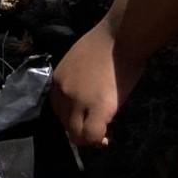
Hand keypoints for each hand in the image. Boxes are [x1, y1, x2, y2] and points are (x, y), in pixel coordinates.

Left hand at [49, 18, 137, 150]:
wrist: (120, 37)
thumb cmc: (107, 43)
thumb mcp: (79, 62)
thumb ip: (76, 82)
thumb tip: (85, 98)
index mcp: (57, 79)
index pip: (58, 109)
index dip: (72, 117)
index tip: (86, 118)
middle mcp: (62, 92)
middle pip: (64, 122)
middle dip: (79, 128)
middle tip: (96, 128)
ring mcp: (77, 101)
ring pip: (75, 134)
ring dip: (87, 138)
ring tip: (101, 136)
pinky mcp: (97, 107)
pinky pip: (91, 135)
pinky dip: (97, 140)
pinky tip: (106, 137)